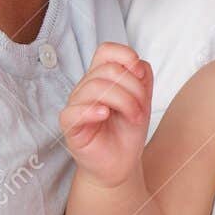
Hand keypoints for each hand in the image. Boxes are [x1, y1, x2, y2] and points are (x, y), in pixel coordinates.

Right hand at [60, 42, 153, 188]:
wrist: (121, 163)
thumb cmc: (127, 131)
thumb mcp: (143, 101)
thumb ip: (142, 77)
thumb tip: (138, 64)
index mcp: (102, 78)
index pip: (106, 51)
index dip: (125, 56)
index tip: (140, 75)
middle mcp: (87, 88)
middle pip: (107, 70)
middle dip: (133, 88)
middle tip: (141, 109)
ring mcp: (77, 105)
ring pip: (95, 87)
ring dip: (124, 102)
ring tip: (134, 118)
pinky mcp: (71, 126)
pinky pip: (74, 111)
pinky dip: (92, 110)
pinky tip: (105, 115)